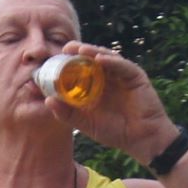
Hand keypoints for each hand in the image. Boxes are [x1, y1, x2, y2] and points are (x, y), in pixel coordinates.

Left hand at [43, 43, 179, 163]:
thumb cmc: (115, 132)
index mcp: (96, 86)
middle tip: (66, 48)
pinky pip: (123, 65)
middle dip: (79, 52)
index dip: (68, 63)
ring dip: (93, 52)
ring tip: (80, 49)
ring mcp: (122, 75)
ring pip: (107, 58)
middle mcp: (108, 77)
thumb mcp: (86, 124)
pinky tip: (100, 59)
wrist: (140, 140)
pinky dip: (112, 61)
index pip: (81, 69)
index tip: (54, 60)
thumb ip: (67, 113)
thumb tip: (47, 101)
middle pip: (92, 59)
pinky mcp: (136, 76)